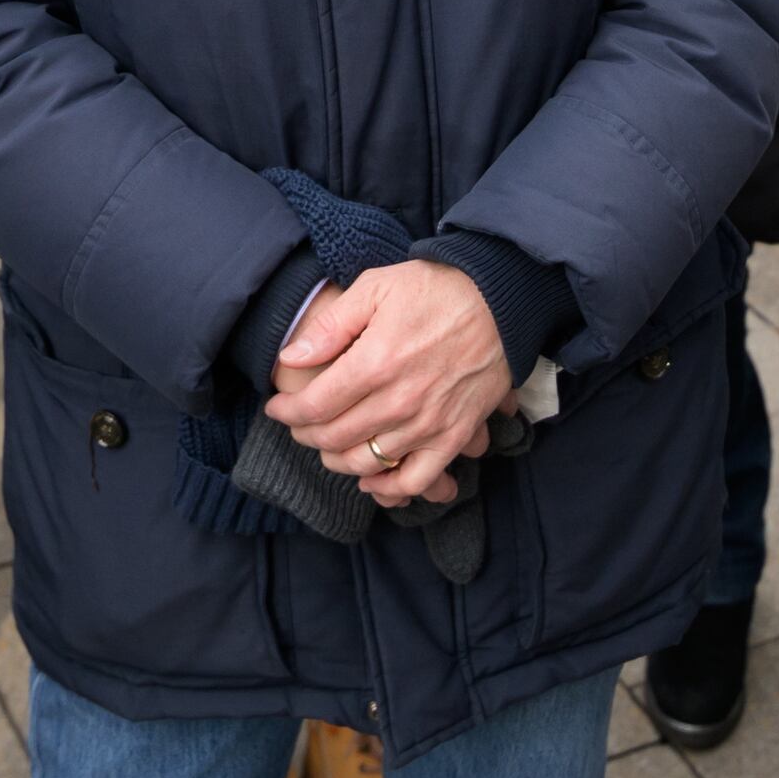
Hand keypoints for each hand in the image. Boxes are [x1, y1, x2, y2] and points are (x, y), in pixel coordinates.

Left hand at [263, 260, 516, 506]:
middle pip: (334, 438)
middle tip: (299, 425)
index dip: (287, 413)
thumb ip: (331, 327)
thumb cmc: (436, 289)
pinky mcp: (455, 436)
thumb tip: (291, 358)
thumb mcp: (376, 288)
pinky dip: (389, 489)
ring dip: (337, 459)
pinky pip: (417, 480)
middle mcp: (399, 401)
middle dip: (306, 435)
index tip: (277, 409)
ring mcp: (429, 423)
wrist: (501, 299)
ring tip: (328, 445)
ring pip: (367, 462)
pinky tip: (371, 480)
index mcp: (375, 363)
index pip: (314, 406)